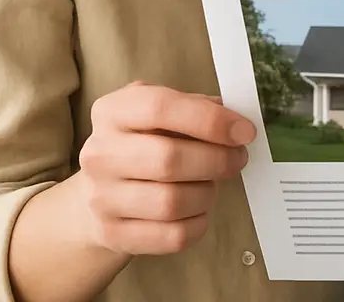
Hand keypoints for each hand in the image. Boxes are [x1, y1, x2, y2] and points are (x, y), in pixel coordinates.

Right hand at [77, 82, 254, 256]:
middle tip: (238, 158)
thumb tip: (235, 121)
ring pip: (171, 202)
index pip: (161, 108)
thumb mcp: (160, 111)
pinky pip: (171, 236)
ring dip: (207, 193)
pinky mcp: (112, 234)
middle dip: (217, 160)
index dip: (209, 120)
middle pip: (168, 159)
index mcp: (113, 111)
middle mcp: (99, 153)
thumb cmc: (143, 141)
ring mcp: (101, 197)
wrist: (100, 191)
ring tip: (213, 184)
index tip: (244, 131)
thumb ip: (195, 107)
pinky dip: (198, 223)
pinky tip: (199, 209)